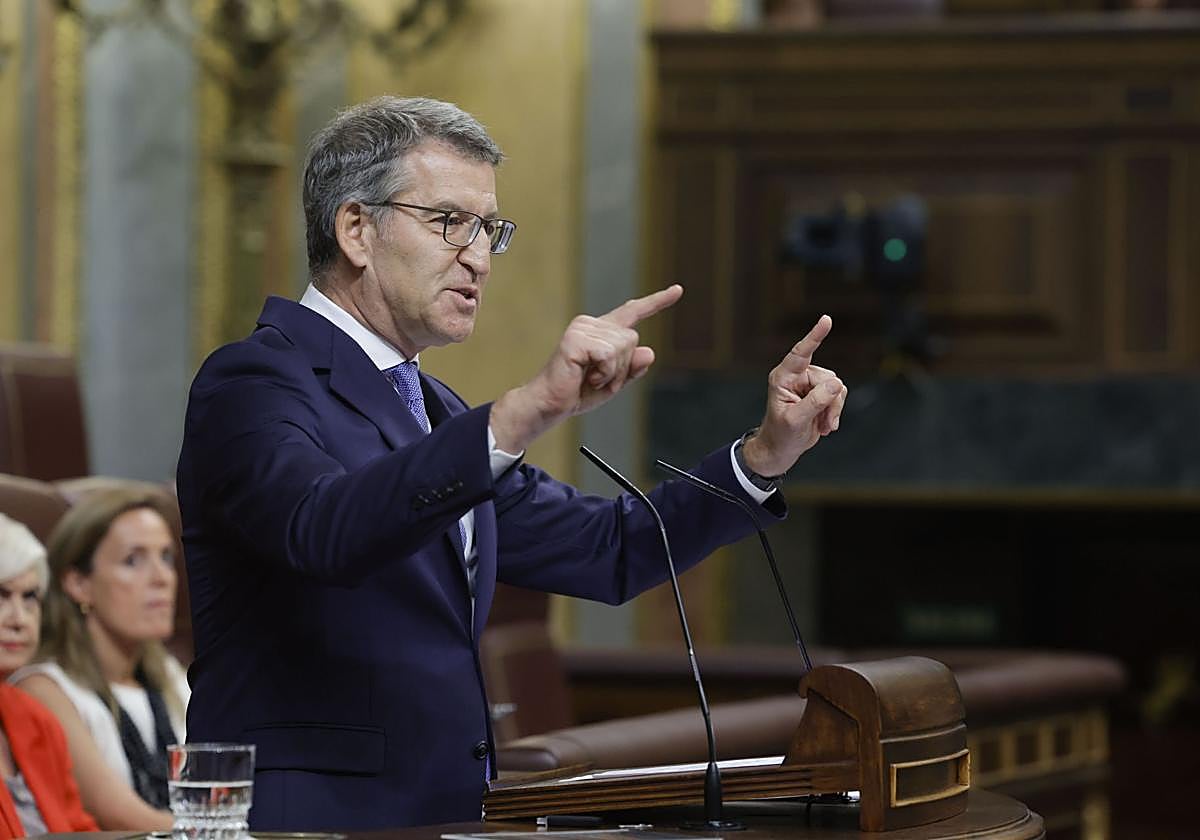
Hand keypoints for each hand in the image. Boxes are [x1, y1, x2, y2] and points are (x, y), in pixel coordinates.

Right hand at [491, 285, 683, 452]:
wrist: (550, 404)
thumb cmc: (577, 392)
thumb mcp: (614, 382)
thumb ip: (632, 368)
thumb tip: (649, 352)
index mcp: (602, 332)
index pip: (633, 312)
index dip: (657, 301)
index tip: (678, 289)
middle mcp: (592, 324)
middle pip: (632, 340)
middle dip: (622, 368)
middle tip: (598, 379)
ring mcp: (583, 328)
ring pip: (623, 348)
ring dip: (612, 372)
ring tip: (590, 378)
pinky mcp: (575, 338)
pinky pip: (609, 355)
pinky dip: (603, 373)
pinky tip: (585, 376)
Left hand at [741, 315, 846, 476]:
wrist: (781, 449)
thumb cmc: (780, 434)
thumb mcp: (796, 420)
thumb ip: (815, 401)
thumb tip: (836, 384)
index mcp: (783, 378)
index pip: (800, 353)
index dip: (814, 336)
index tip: (826, 320)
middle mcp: (797, 377)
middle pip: (828, 378)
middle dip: (830, 401)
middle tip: (822, 421)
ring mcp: (809, 384)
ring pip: (837, 387)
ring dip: (833, 409)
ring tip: (823, 425)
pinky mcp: (820, 393)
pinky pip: (839, 395)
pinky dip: (836, 412)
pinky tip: (826, 425)